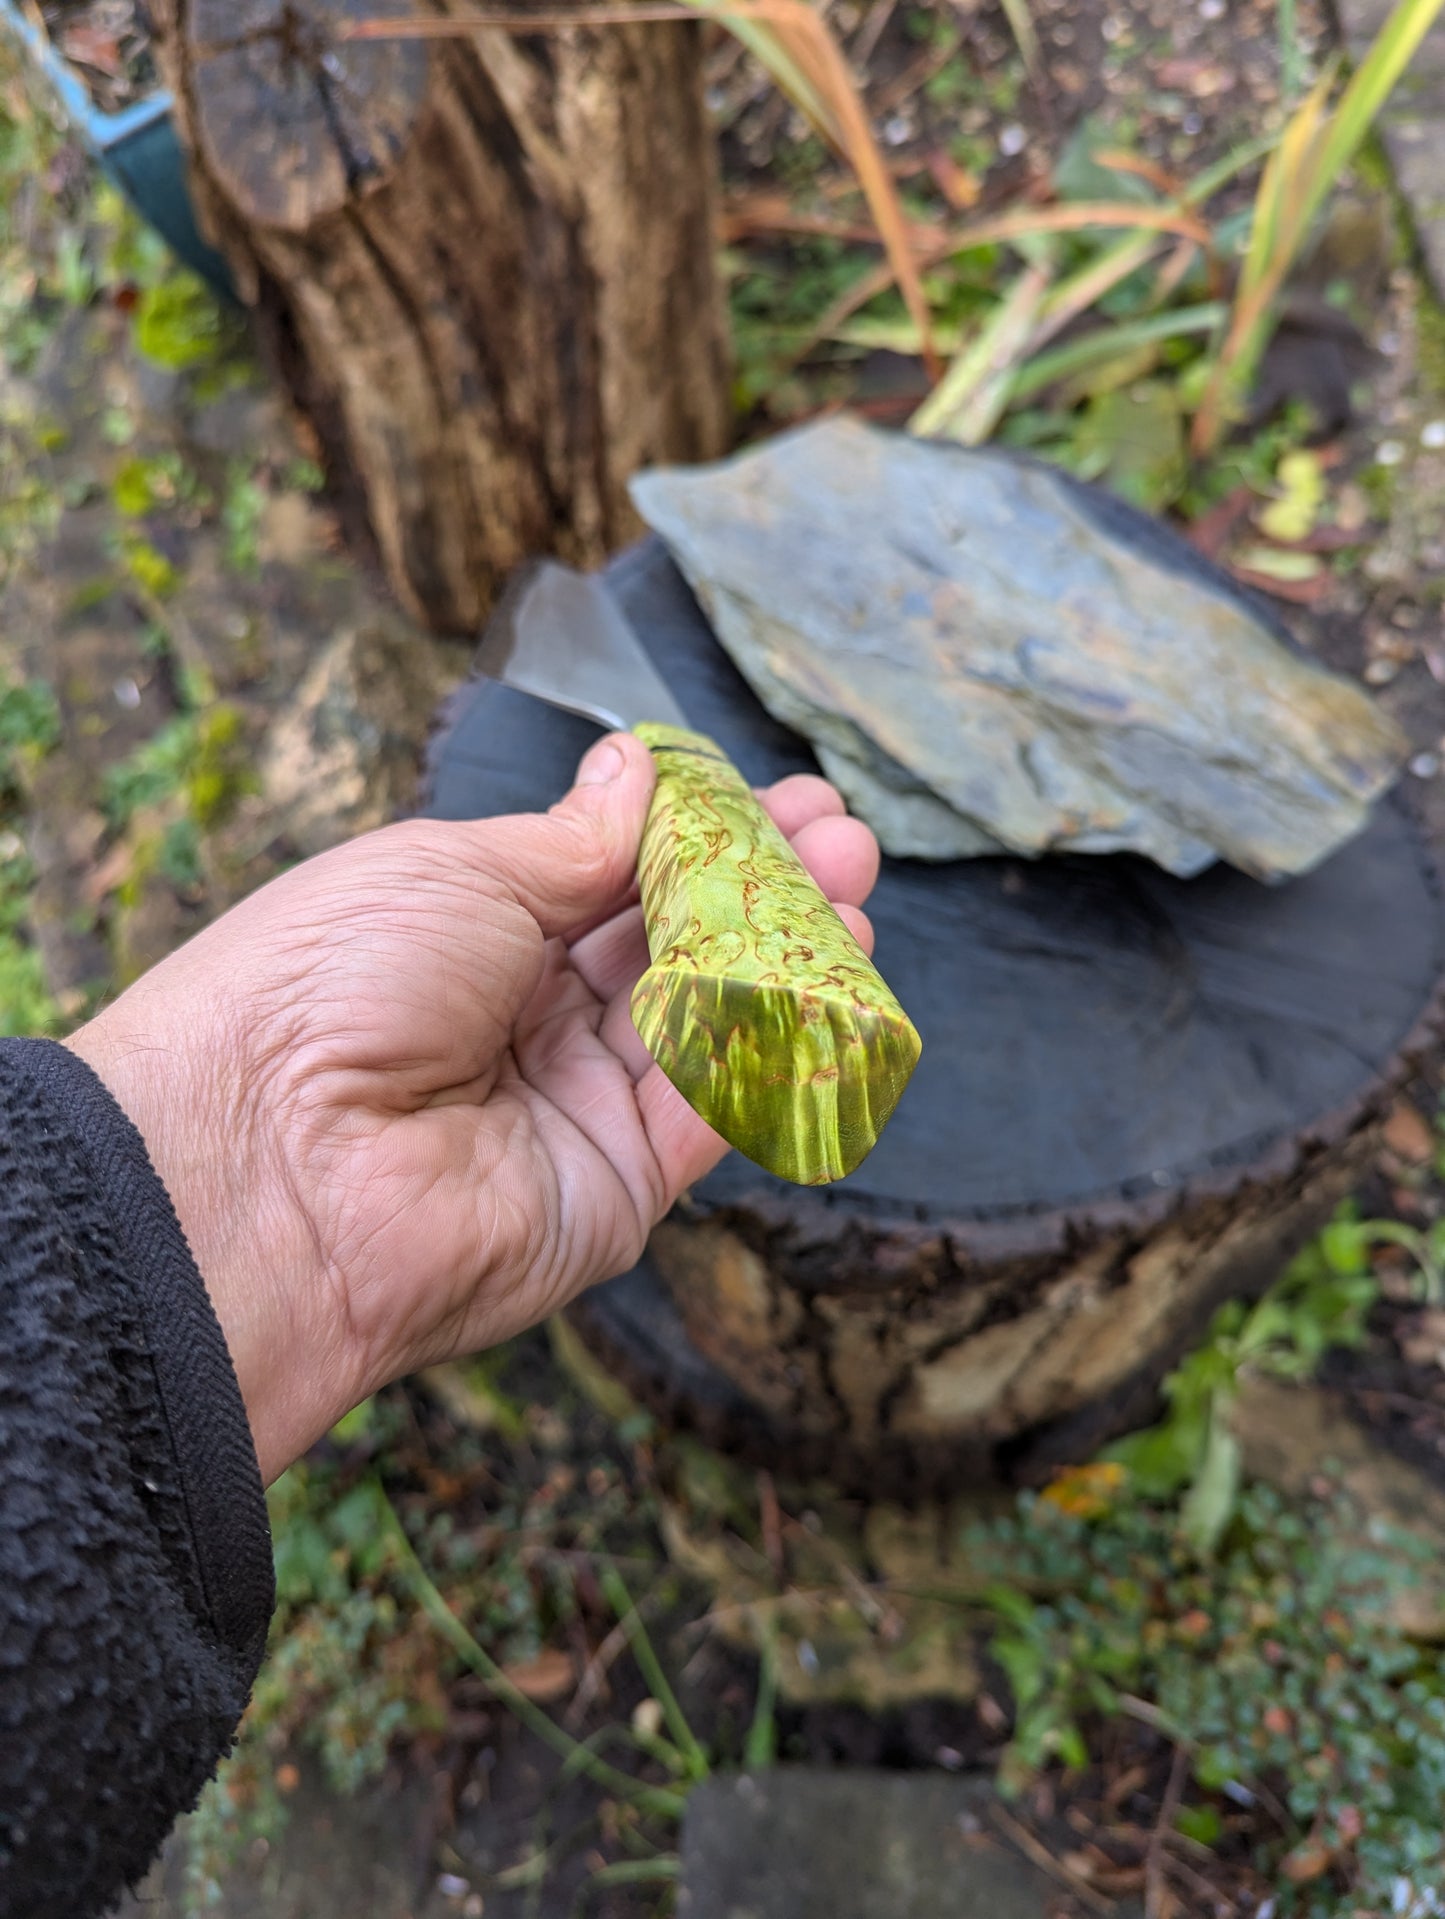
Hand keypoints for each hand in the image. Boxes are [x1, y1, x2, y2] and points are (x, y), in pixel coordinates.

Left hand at [67, 733, 879, 1482]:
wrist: (263, 1160)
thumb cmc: (325, 983)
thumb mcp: (453, 871)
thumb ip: (573, 839)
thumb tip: (637, 767)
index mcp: (470, 938)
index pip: (611, 879)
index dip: (695, 834)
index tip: (775, 793)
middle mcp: (525, 1024)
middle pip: (670, 948)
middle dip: (760, 887)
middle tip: (839, 834)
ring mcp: (573, 1110)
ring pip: (706, 1023)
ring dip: (785, 956)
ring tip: (852, 888)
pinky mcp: (614, 1191)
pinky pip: (709, 1110)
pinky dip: (774, 1046)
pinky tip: (828, 975)